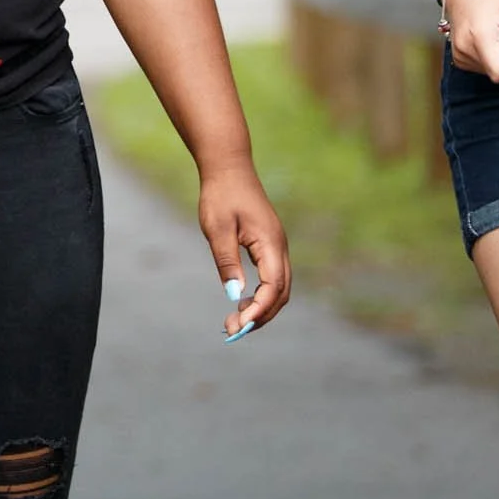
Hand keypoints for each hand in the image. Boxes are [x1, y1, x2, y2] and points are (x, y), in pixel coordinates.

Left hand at [199, 162, 291, 337]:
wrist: (228, 168)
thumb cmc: (221, 195)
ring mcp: (276, 247)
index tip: (238, 325)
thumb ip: (227, 261)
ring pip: (279, 288)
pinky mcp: (269, 246)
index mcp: (270, 243)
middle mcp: (280, 247)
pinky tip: (240, 302)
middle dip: (260, 315)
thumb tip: (234, 295)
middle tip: (232, 330)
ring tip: (234, 322)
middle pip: (281, 294)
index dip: (258, 310)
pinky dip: (260, 296)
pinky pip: (272, 278)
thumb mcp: (218, 229)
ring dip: (261, 308)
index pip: (273, 287)